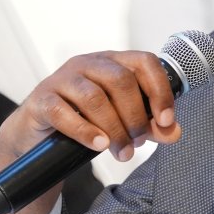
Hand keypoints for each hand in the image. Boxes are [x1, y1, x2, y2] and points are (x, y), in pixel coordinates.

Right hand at [0, 51, 180, 213]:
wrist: (40, 135)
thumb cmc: (86, 121)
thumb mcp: (123, 122)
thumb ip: (149, 126)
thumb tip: (173, 132)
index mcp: (113, 62)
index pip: (144, 62)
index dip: (160, 91)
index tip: (166, 120)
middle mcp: (89, 64)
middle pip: (120, 80)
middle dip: (135, 116)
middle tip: (136, 143)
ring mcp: (63, 78)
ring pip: (94, 97)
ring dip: (113, 128)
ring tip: (121, 151)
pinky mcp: (42, 99)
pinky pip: (63, 112)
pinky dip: (85, 131)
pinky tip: (98, 145)